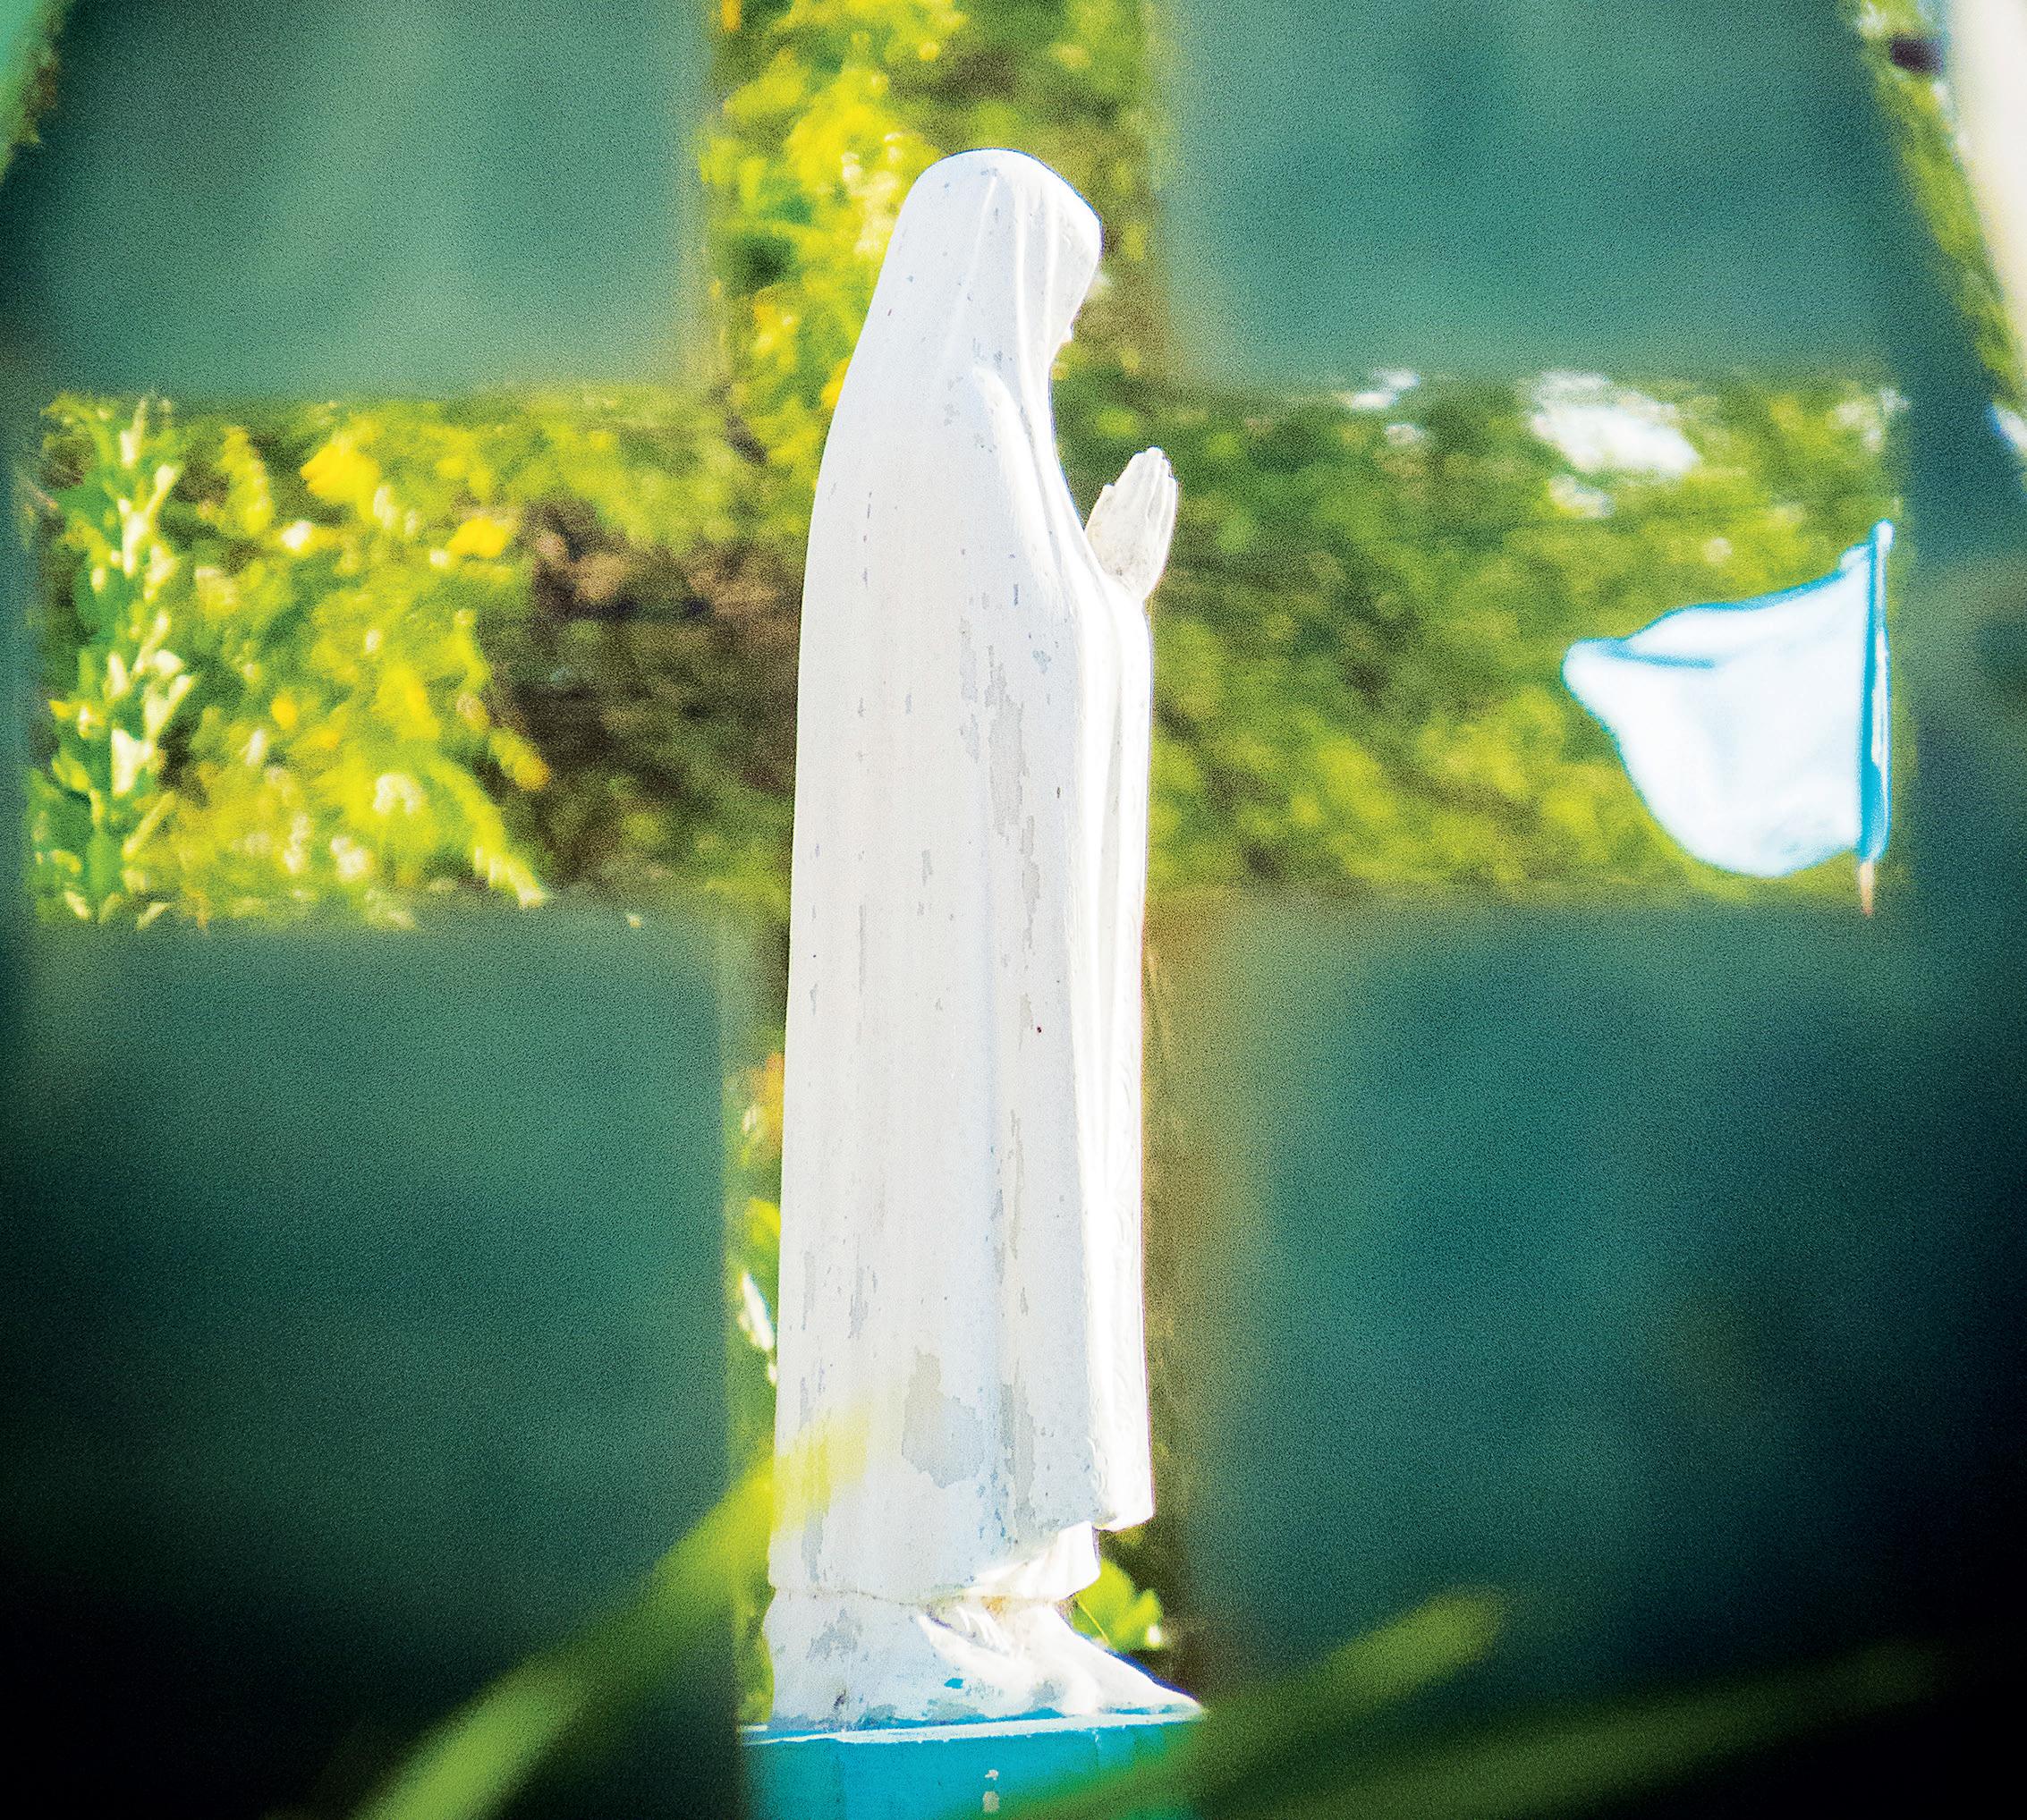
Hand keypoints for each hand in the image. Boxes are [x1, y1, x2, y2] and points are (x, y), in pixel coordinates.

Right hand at [1085, 447, 1177, 603]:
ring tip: (1163, 467)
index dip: (1140, 469)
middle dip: (1153, 469)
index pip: (1134, 485)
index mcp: (1118, 517)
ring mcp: (1152, 534)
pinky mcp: (1160, 545)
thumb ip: (1102, 510)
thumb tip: (1111, 487)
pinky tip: (1171, 487)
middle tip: (1155, 453)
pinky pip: (1168, 515)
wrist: (1113, 596)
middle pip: (1149, 488)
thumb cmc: (1095, 565)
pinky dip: (1170, 499)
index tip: (1142, 457)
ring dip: (1163, 481)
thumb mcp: (1090, 536)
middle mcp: (1139, 522)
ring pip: (1161, 500)